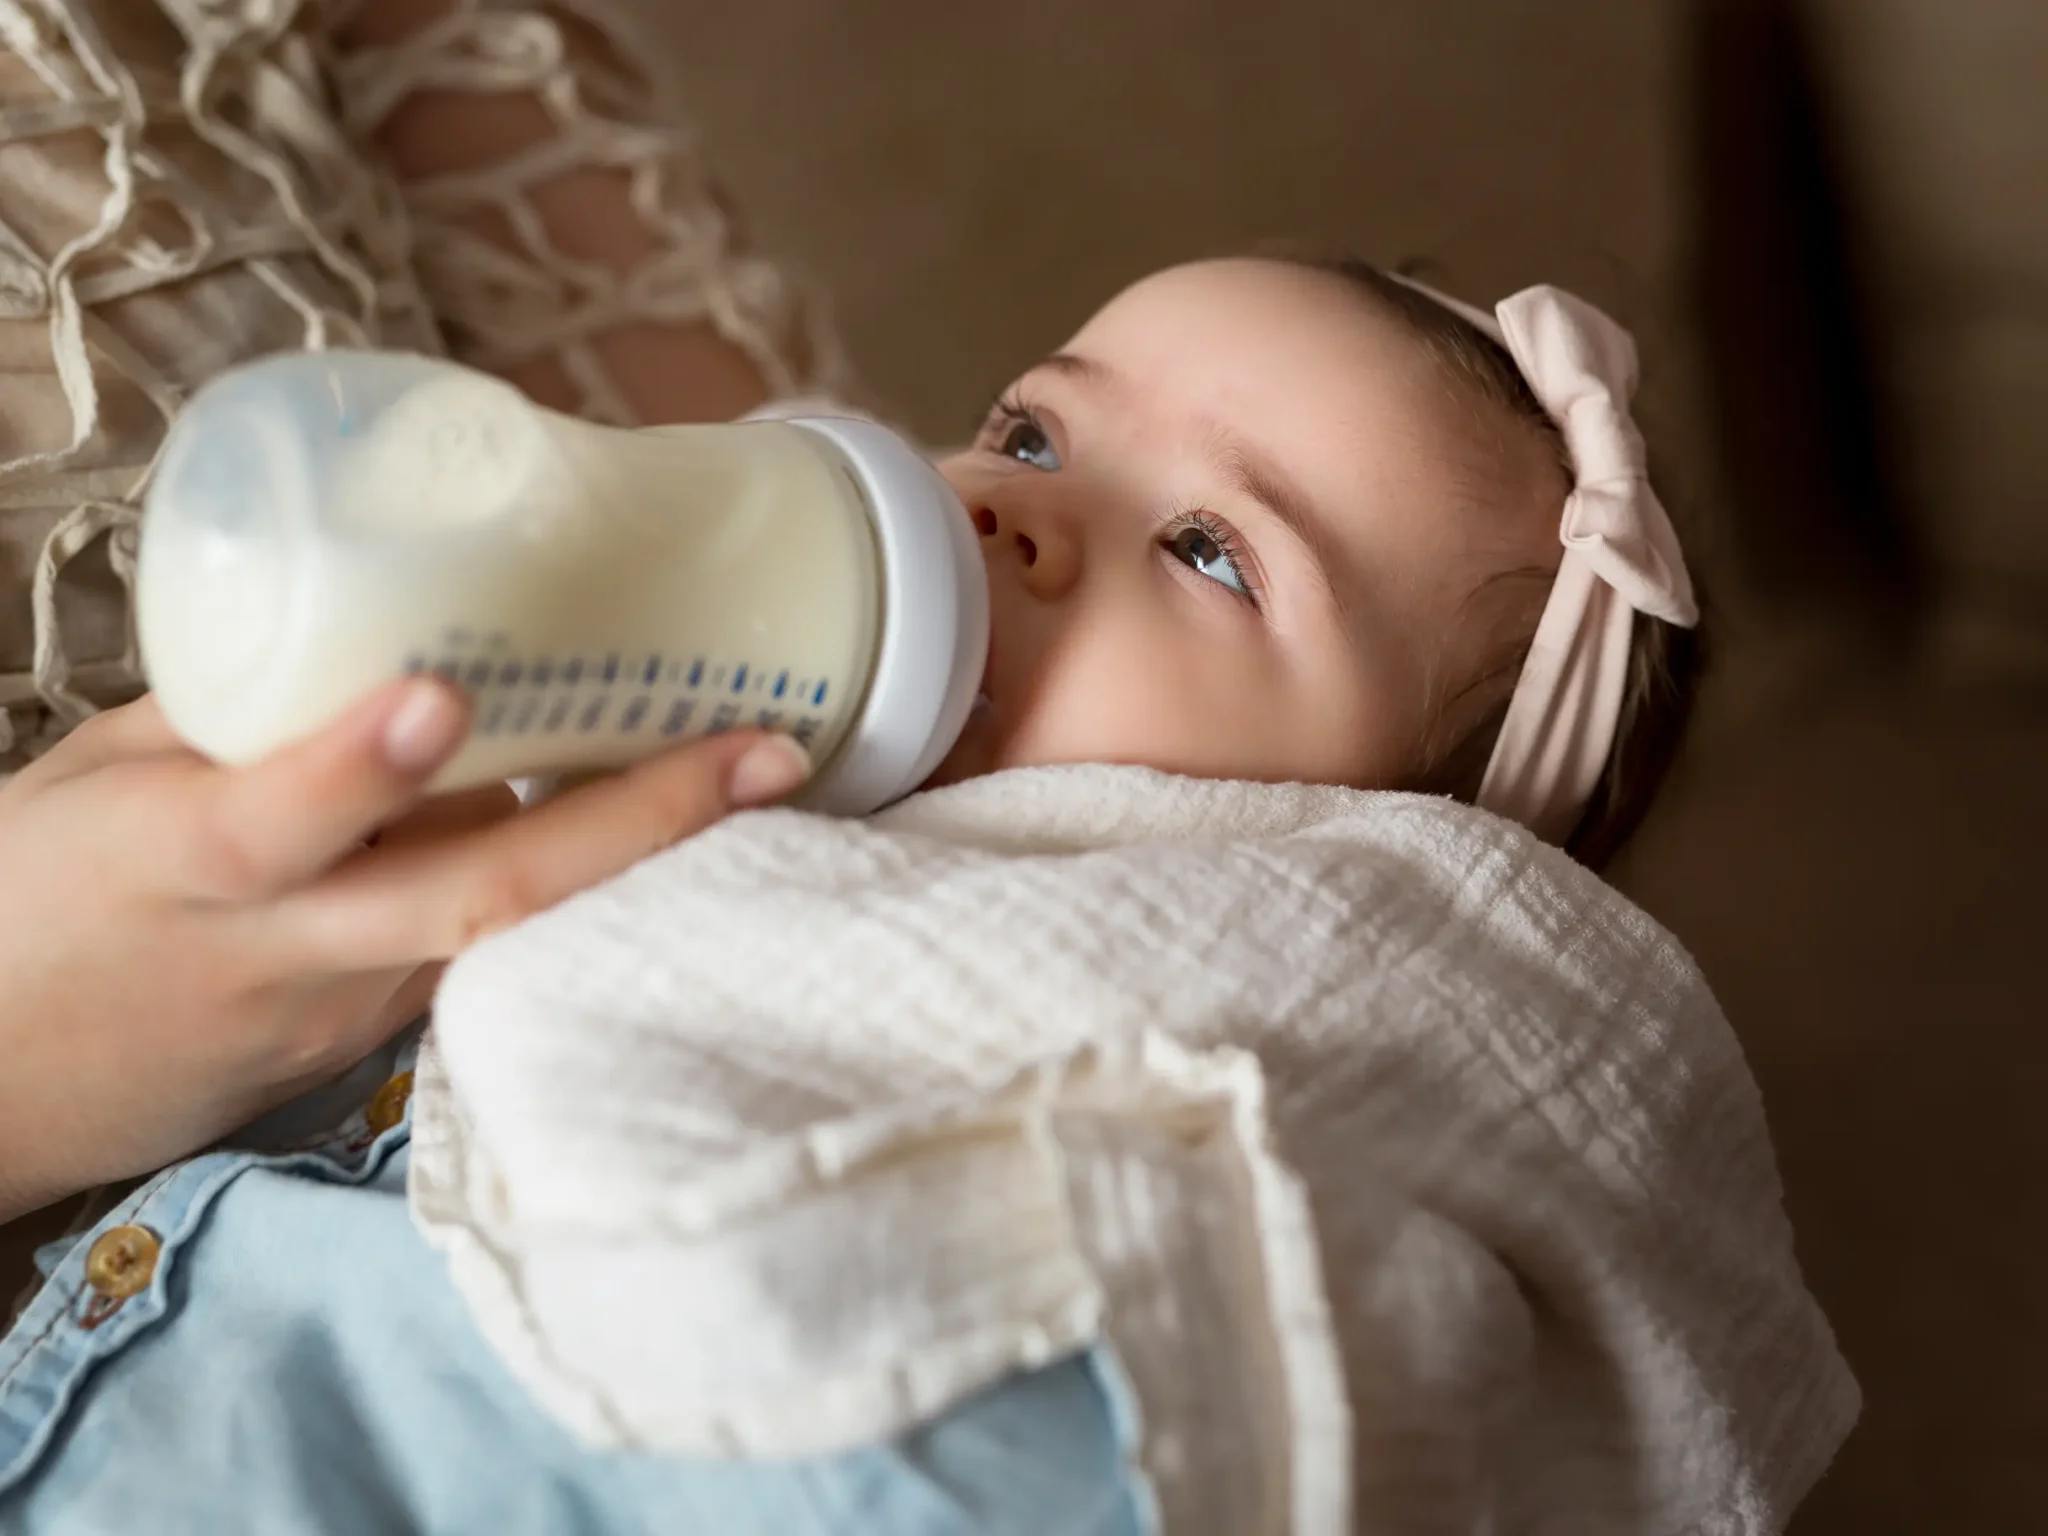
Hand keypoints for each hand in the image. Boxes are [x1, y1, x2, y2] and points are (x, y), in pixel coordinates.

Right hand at [0, 680, 809, 1220]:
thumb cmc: (22, 900)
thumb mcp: (95, 782)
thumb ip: (239, 719)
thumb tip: (385, 641)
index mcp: (170, 864)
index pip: (268, 825)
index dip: (356, 768)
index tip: (443, 696)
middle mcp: (276, 953)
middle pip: (467, 903)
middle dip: (628, 826)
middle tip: (763, 752)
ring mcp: (335, 1014)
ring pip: (507, 943)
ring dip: (639, 863)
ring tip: (759, 776)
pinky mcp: (364, 1050)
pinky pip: (486, 961)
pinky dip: (576, 896)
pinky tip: (660, 835)